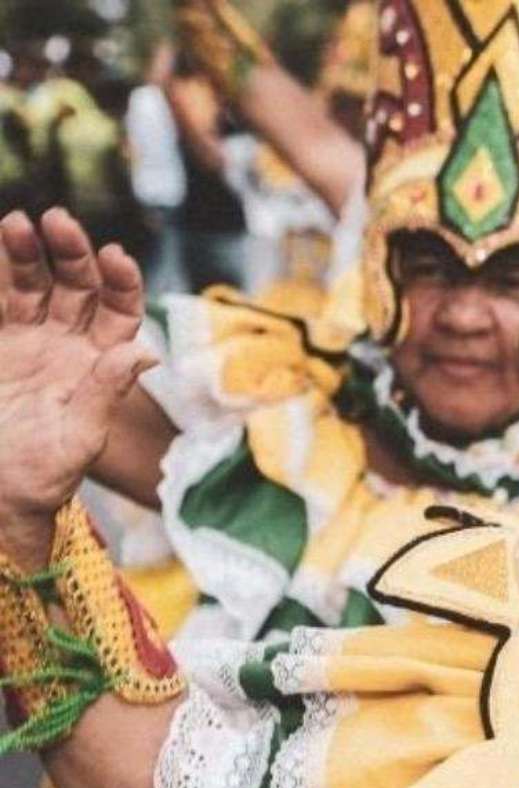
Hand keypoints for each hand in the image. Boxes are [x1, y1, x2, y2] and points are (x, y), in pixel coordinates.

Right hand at [0, 210, 152, 565]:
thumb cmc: (44, 476)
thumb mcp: (81, 438)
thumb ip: (106, 393)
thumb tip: (145, 351)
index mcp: (104, 364)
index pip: (121, 311)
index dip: (122, 281)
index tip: (116, 256)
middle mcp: (72, 345)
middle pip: (79, 287)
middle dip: (73, 253)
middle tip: (59, 221)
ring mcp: (32, 341)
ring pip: (35, 285)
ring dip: (30, 253)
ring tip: (18, 223)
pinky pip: (0, 301)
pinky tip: (1, 242)